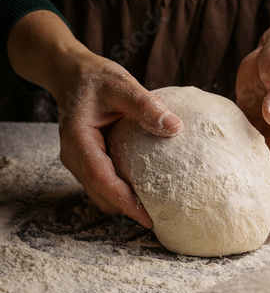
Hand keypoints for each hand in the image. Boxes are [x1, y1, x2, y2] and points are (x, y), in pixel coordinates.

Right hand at [7, 11, 182, 227]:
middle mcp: (74, 156)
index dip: (125, 202)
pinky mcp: (87, 161)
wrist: (71, 75)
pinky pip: (102, 184)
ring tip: (153, 208)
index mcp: (78, 140)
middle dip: (126, 210)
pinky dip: (119, 193)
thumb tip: (175, 127)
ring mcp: (79, 161)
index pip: (102, 180)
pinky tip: (142, 190)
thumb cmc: (94, 77)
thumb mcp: (120, 84)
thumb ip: (145, 105)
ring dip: (123, 204)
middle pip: (100, 195)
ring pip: (99, 194)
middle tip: (158, 217)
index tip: (148, 218)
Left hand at [235, 0, 269, 217]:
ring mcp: (267, 132)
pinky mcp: (250, 124)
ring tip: (221, 204)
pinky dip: (229, 163)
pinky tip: (210, 172)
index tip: (266, 216)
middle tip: (238, 219)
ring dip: (243, 185)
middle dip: (261, 200)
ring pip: (256, 167)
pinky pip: (240, 148)